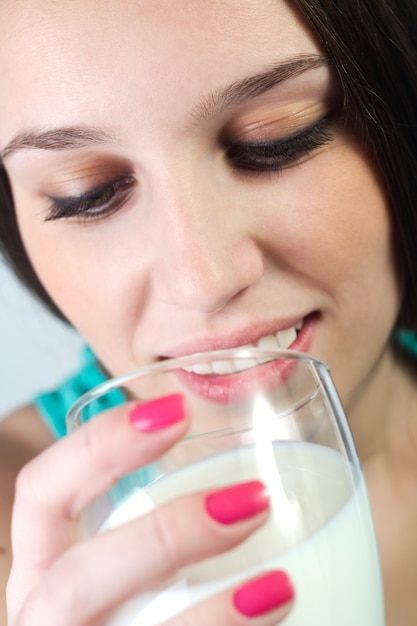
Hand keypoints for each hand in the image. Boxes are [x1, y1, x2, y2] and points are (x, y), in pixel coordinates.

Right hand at [6, 396, 293, 624]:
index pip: (41, 493)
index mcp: (43, 562)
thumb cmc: (138, 595)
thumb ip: (160, 514)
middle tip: (253, 498)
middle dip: (164, 537)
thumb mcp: (129, 555)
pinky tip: (271, 608)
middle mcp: (47, 614)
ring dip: (209, 613)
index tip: (178, 409)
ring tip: (280, 583)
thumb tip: (249, 473)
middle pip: (75, 580)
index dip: (100, 445)